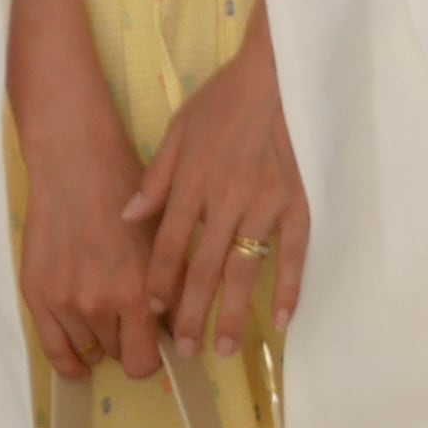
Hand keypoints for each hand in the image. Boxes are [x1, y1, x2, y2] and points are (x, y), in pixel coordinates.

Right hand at [17, 79, 165, 380]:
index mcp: (136, 294)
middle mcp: (99, 306)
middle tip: (130, 319)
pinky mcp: (36, 294)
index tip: (155, 344)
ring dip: (101, 340)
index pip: (145, 362)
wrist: (75, 163)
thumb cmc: (126, 194)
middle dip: (129, 341)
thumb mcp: (162, 241)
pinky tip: (81, 362)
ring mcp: (64, 302)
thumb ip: (169, 292)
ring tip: (106, 317)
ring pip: (89, 350)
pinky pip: (53, 348)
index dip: (153, 357)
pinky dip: (69, 361)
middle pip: (118, 355)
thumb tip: (177, 333)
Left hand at [122, 0, 309, 361]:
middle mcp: (227, 200)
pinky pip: (294, 253)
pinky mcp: (299, 202)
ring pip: (244, 269)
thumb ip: (155, 178)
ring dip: (232, 313)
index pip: (171, 245)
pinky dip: (289, 287)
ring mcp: (266, 204)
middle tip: (185, 352)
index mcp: (194, 182)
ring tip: (222, 348)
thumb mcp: (178, 130)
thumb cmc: (224, 101)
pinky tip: (282, 320)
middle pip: (203, 268)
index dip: (160, 283)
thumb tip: (128, 217)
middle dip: (191, 314)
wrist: (277, 74)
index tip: (152, 315)